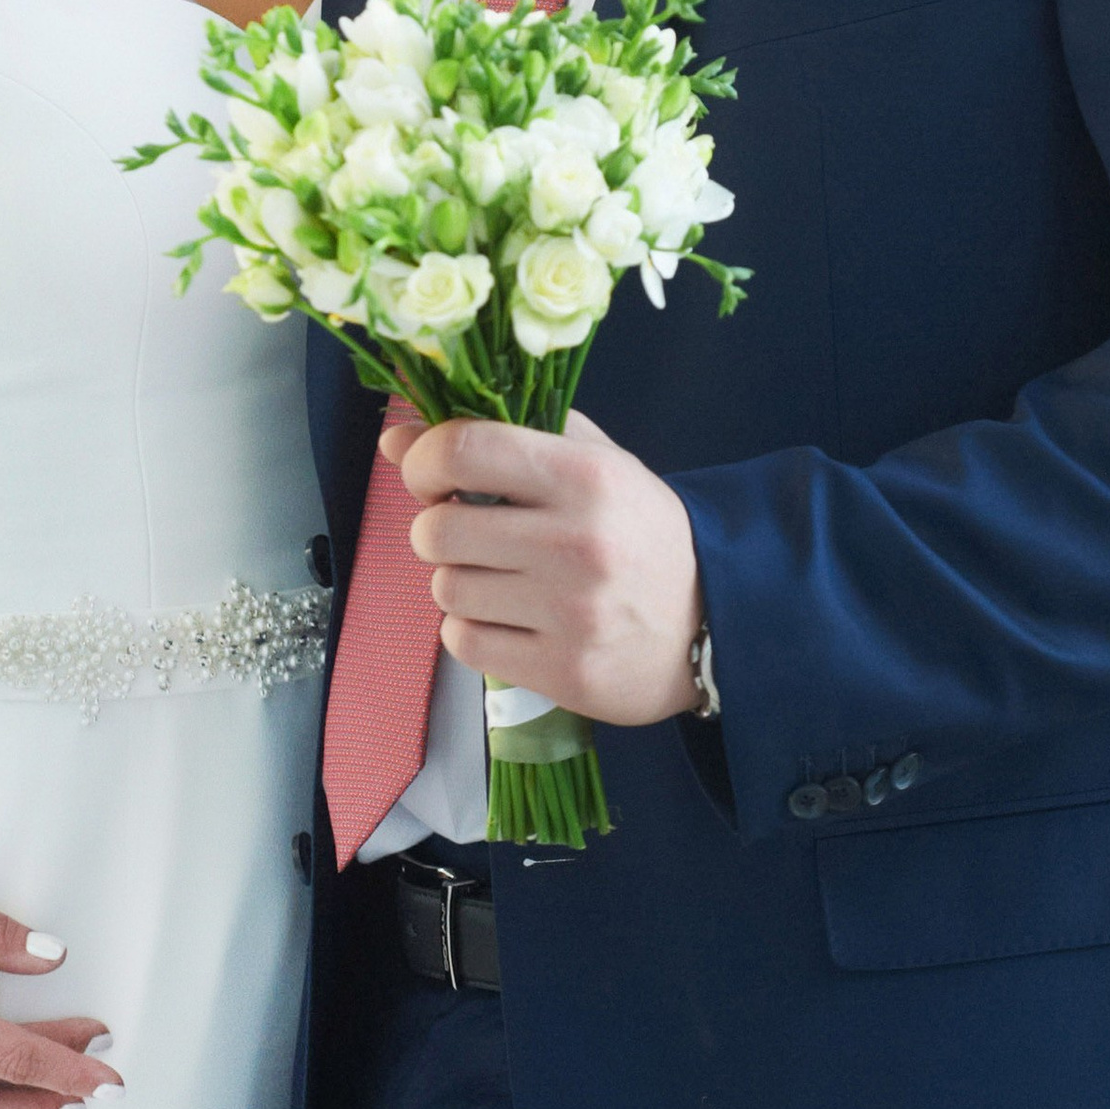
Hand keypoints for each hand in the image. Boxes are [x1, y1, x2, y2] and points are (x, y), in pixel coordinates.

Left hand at [392, 409, 700, 725]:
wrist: (714, 619)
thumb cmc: (638, 531)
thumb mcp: (593, 462)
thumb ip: (501, 436)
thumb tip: (395, 437)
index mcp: (585, 477)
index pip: (463, 449)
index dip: (423, 459)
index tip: (430, 475)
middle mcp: (576, 543)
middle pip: (437, 530)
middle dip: (437, 530)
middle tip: (468, 534)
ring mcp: (570, 614)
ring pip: (447, 590)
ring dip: (460, 583)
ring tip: (503, 580)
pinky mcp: (563, 672)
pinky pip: (465, 643)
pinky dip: (475, 630)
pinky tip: (512, 620)